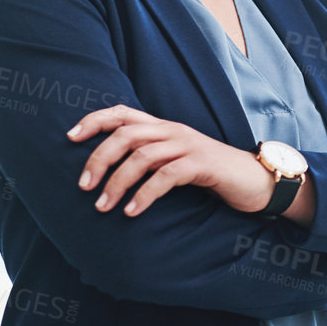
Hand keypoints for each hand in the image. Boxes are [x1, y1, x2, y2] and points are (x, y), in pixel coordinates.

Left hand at [67, 104, 277, 215]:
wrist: (256, 181)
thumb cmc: (211, 175)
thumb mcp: (175, 162)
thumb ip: (150, 159)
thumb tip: (112, 173)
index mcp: (164, 127)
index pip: (122, 113)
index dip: (94, 121)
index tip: (70, 138)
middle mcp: (173, 131)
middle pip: (125, 135)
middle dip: (98, 159)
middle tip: (83, 186)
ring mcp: (188, 146)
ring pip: (142, 156)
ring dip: (117, 182)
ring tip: (103, 206)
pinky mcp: (202, 164)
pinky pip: (166, 177)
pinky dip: (145, 195)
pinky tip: (133, 212)